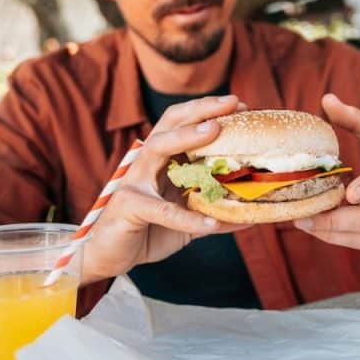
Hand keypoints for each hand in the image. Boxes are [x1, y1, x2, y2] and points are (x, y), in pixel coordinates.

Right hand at [82, 95, 248, 282]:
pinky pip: (161, 210)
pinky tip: (211, 224)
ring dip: (186, 137)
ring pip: (158, 148)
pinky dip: (186, 217)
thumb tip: (251, 211)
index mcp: (161, 160)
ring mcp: (134, 181)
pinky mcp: (127, 206)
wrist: (108, 256)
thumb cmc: (148, 231)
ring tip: (214, 131)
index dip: (209, 111)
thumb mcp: (187, 218)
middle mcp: (146, 163)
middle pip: (170, 123)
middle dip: (202, 110)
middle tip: (232, 103)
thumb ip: (213, 210)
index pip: (183, 124)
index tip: (239, 106)